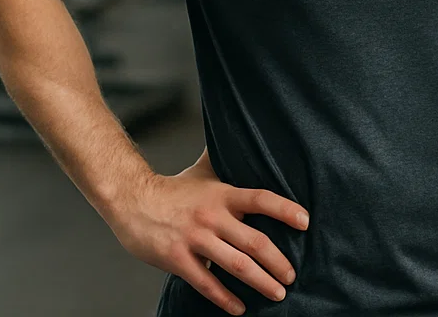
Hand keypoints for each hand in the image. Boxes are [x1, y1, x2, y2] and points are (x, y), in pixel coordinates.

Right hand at [104, 153, 309, 315]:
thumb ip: (225, 162)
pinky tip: (240, 308)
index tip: (306, 222)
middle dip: (279, 263)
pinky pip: (208, 283)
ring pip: (237, 265)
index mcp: (222, 194)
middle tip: (292, 276)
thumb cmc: (172, 189)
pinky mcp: (178, 259)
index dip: (285, 210)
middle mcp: (212, 216)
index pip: (261, 199)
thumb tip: (243, 138)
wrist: (131, 200)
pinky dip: (226, 299)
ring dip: (262, 283)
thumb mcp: (202, 171)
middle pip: (255, 242)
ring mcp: (195, 239)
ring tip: (278, 293)